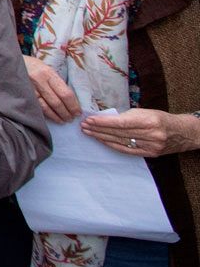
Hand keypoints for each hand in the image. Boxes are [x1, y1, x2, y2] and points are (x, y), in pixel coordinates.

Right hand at [23, 56, 79, 122]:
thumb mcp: (46, 69)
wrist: (11, 63)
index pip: (65, 93)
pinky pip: (37, 107)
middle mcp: (39, 81)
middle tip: (71, 119)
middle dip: (66, 113)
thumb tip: (70, 98)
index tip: (78, 112)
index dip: (73, 105)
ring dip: (56, 116)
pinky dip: (46, 114)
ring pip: (46, 107)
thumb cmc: (33, 66)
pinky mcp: (24, 95)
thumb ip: (56, 82)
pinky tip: (52, 118)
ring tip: (63, 121)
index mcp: (48, 73)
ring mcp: (29, 89)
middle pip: (56, 102)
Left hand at [80, 108, 199, 157]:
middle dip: (99, 129)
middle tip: (84, 126)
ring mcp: (150, 146)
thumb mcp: (145, 112)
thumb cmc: (160, 118)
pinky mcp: (149, 154)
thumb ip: (127, 115)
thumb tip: (105, 118)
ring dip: (101, 137)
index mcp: (149, 121)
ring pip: (120, 142)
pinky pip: (126, 150)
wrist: (182, 132)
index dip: (103, 122)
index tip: (89, 119)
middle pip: (118, 133)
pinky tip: (101, 141)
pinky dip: (112, 145)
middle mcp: (150, 135)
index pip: (121, 123)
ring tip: (88, 132)